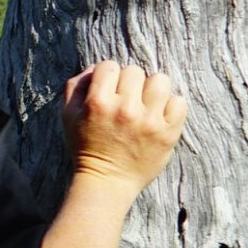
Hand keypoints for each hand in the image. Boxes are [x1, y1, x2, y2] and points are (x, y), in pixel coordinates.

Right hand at [62, 61, 188, 195]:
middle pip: (135, 71)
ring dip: (153, 89)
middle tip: (126, 100)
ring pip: (160, 80)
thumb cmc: (86, 146)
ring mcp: (149, 121)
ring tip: (146, 104)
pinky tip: (159, 115)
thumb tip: (95, 68)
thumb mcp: (68, 116)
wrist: (107, 181)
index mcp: (98, 102)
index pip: (109, 66)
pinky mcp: (168, 133)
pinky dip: (171, 106)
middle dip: (129, 83)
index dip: (108, 76)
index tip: (109, 90)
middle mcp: (125, 109)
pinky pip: (179, 102)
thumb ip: (76, 87)